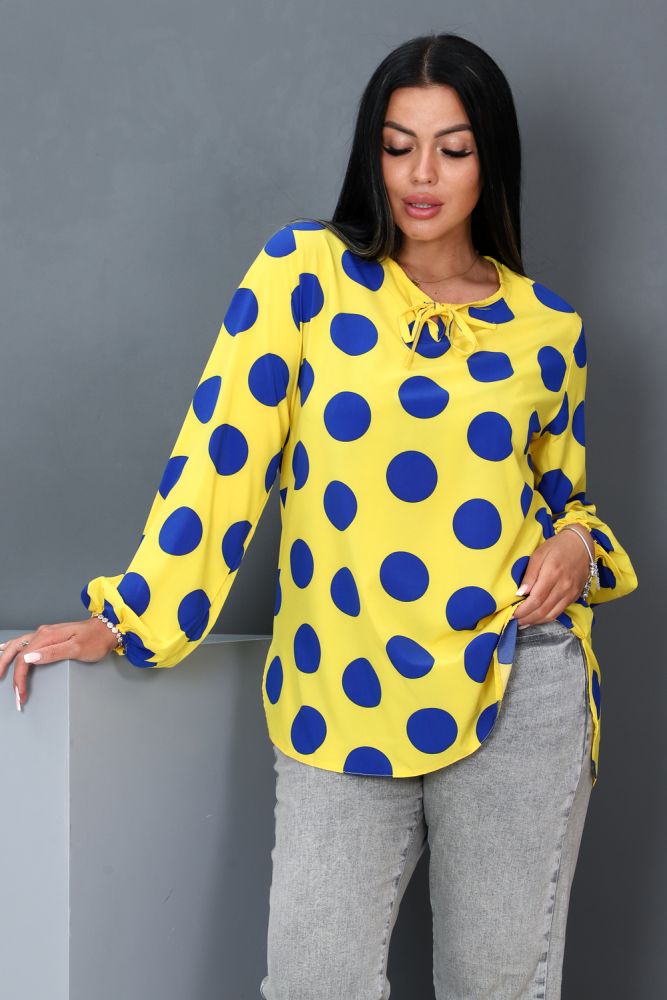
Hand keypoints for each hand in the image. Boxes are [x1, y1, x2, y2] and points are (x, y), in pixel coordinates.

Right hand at [0, 618, 119, 707]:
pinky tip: (5, 649)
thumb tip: (29, 658)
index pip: (23, 659)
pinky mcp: (49, 636)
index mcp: (47, 636)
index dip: (18, 678)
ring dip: (6, 659)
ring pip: (17, 645)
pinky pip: (24, 642)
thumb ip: (53, 653)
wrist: (108, 629)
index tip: (21, 695)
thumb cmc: (96, 640)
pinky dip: (12, 648)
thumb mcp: (77, 649)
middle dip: (6, 670)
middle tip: (6, 688)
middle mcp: (42, 633)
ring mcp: (45, 633)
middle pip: (15, 651)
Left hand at [511, 527, 593, 626]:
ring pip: (551, 615)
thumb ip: (530, 575)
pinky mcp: (575, 596)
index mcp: (552, 574)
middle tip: (514, 621)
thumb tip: (520, 593)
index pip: (536, 599)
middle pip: (542, 610)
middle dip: (526, 618)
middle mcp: (563, 586)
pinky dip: (546, 618)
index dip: (523, 610)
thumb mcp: (539, 554)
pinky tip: (537, 618)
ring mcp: (571, 593)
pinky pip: (559, 612)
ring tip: (523, 623)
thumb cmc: (557, 547)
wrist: (581, 544)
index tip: (512, 614)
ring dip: (535, 621)